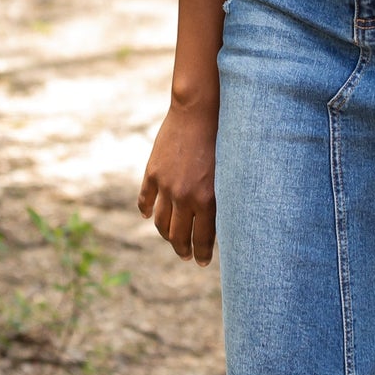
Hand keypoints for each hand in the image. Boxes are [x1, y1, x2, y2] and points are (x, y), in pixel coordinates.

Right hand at [137, 97, 219, 264]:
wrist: (199, 112)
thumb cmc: (223, 140)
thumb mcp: (229, 174)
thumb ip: (222, 199)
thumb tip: (223, 223)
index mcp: (208, 200)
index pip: (203, 238)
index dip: (203, 253)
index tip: (202, 262)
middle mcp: (184, 197)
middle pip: (179, 236)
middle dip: (183, 250)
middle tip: (187, 256)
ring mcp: (166, 186)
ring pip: (161, 223)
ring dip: (166, 236)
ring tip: (172, 240)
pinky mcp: (152, 173)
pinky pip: (145, 201)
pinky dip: (146, 211)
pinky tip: (149, 216)